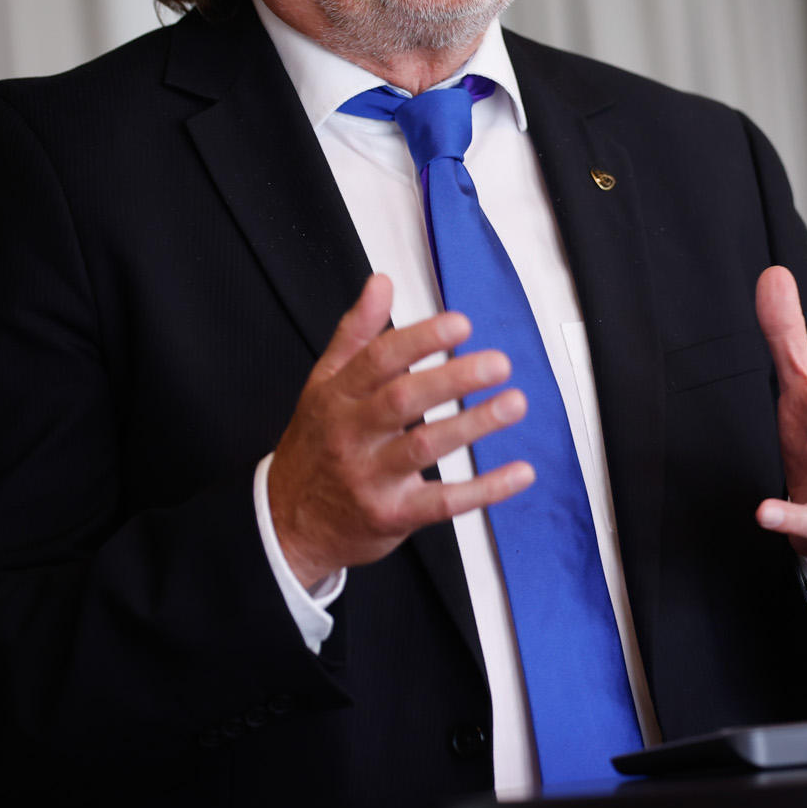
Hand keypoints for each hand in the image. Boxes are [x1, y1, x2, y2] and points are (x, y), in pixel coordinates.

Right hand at [267, 274, 533, 585]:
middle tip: (497, 363)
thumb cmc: (315, 447)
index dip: (420, 340)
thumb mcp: (322, 385)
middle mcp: (351, 434)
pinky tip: (520, 472)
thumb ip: (356, 333)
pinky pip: (443, 503)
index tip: (460, 324)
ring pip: (424, 447)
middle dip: (452, 379)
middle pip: (402, 400)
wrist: (287, 525)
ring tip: (514, 403)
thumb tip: (381, 282)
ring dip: (473, 425)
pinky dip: (485, 489)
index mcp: (338, 396)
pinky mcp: (392, 516)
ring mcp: (371, 477)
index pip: (378, 360)